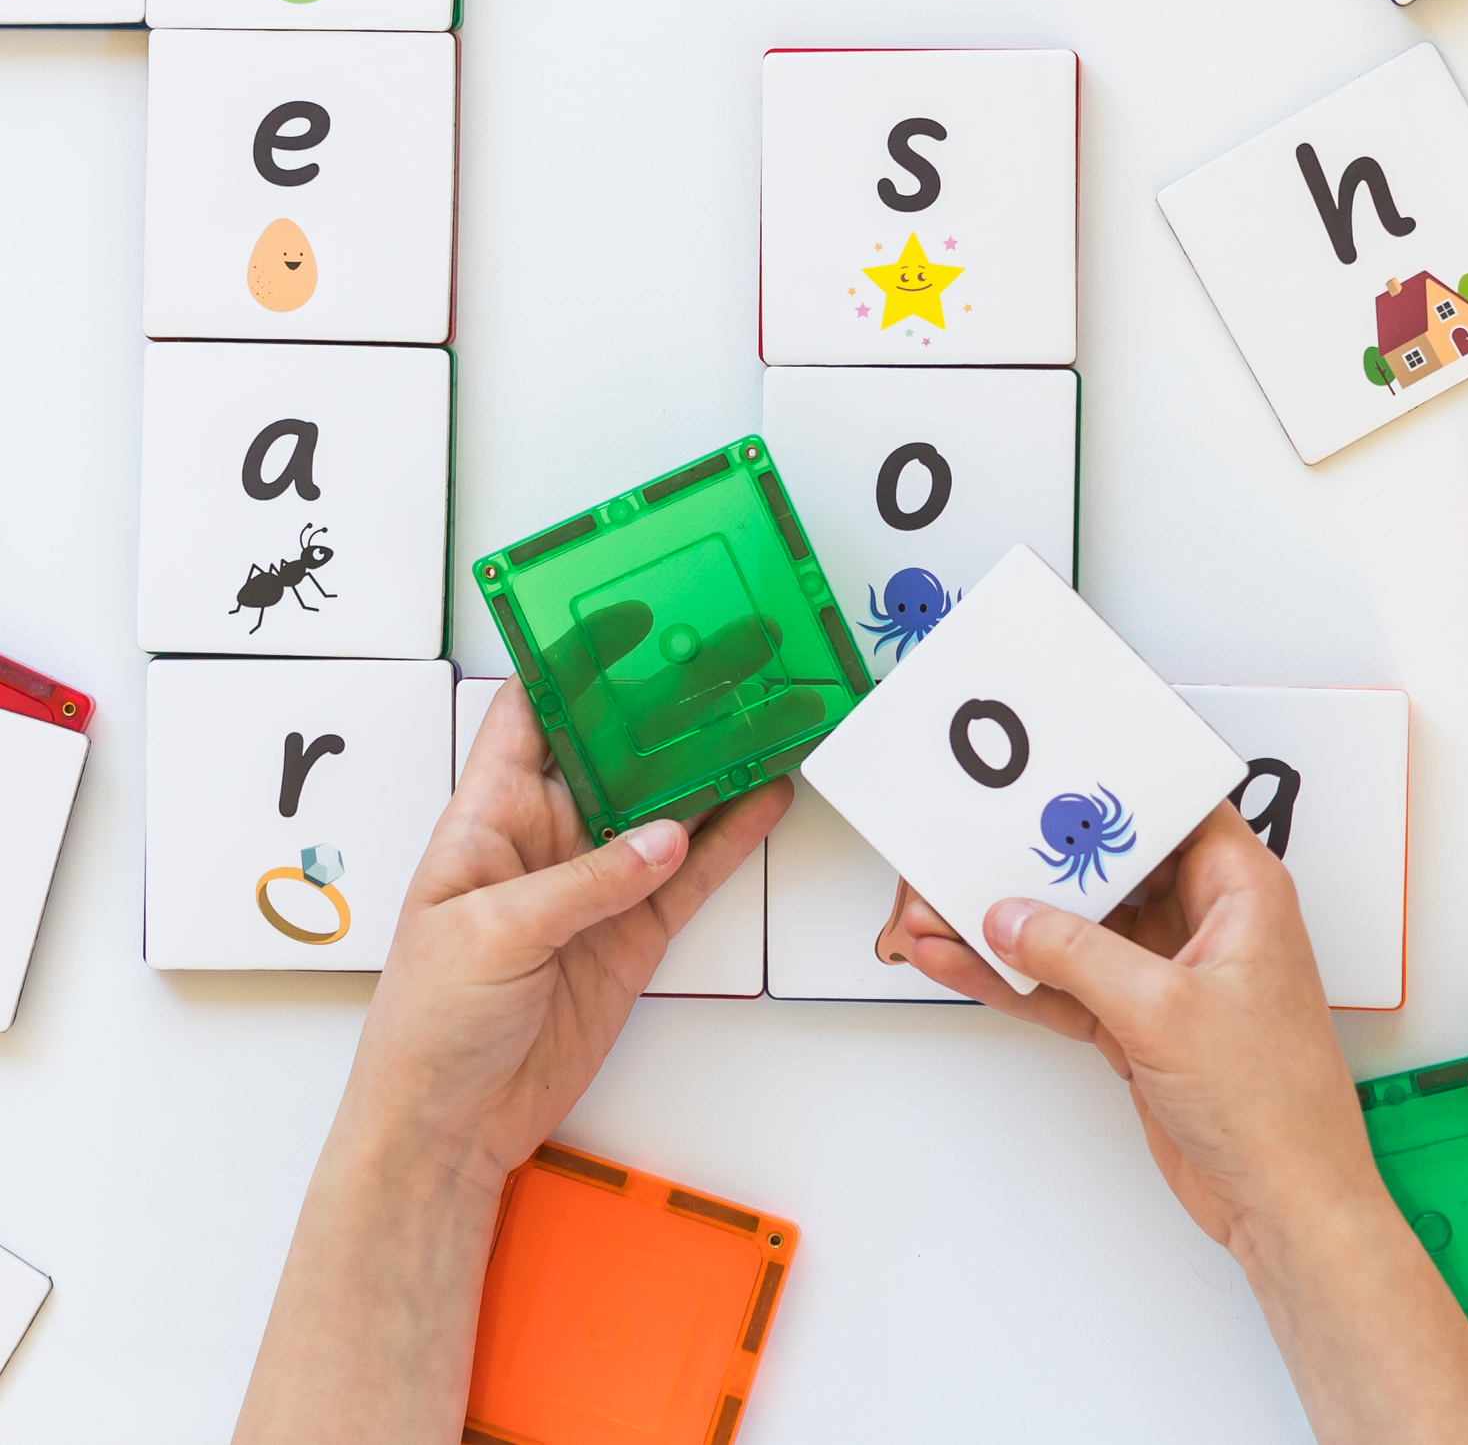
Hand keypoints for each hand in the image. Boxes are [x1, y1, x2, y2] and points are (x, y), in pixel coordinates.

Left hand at [343, 675, 792, 1189]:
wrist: (449, 1125)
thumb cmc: (427, 1024)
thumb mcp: (490, 935)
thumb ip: (583, 883)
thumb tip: (662, 839)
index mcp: (488, 817)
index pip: (531, 716)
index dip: (574, 664)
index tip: (625, 618)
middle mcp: (546, 837)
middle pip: (615, 751)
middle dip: (664, 708)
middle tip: (721, 662)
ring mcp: (595, 883)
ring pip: (664, 806)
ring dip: (709, 767)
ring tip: (761, 717)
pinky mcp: (632, 932)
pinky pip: (690, 872)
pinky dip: (729, 838)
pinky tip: (763, 799)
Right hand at [901, 800, 1367, 1251]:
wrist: (1284, 1206)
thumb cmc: (1276, 1106)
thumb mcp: (1165, 1012)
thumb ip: (1078, 957)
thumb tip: (1013, 919)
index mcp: (1241, 892)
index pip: (1172, 809)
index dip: (1114, 788)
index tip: (1049, 775)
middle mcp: (1205, 922)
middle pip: (1109, 868)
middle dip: (1037, 864)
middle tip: (971, 848)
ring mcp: (1166, 974)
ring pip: (1074, 930)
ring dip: (1009, 927)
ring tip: (940, 912)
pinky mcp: (1136, 1022)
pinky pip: (1063, 983)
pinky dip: (1014, 978)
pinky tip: (963, 963)